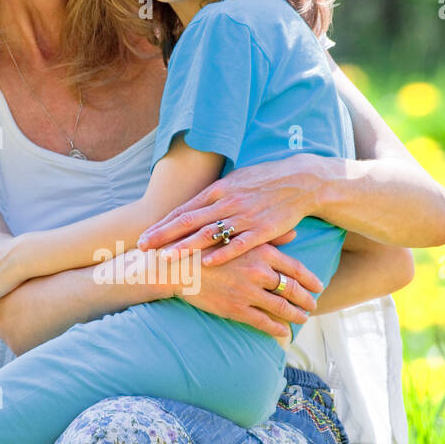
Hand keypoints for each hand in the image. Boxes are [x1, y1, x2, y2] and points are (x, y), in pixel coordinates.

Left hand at [137, 154, 326, 266]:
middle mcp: (227, 202)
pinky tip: (208, 262)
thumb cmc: (266, 181)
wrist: (302, 181)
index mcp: (218, 191)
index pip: (184, 210)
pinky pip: (240, 243)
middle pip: (189, 221)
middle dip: (163, 235)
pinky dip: (223, 252)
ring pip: (209, 233)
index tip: (144, 236)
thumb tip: (195, 206)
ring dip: (186, 246)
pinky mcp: (263, 229)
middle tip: (143, 247)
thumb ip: (215, 195)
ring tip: (166, 257)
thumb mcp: (236, 182)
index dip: (162, 224)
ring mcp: (244, 216)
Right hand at [176, 241, 322, 339]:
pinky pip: (264, 322)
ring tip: (303, 318)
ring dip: (296, 315)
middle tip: (314, 304)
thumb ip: (269, 236)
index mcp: (261, 251)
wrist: (177, 264)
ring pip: (282, 307)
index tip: (319, 286)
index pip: (295, 268)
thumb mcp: (240, 234)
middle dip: (307, 299)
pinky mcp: (236, 308)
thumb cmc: (207, 246)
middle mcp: (258, 271)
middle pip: (293, 289)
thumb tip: (294, 234)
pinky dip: (277, 328)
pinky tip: (284, 331)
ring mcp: (248, 291)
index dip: (310, 279)